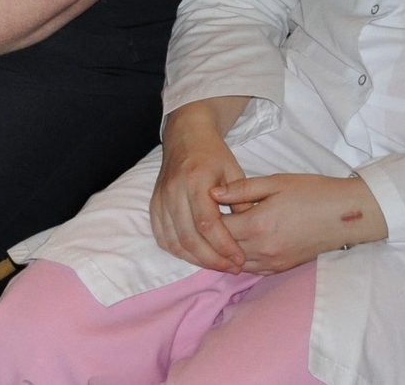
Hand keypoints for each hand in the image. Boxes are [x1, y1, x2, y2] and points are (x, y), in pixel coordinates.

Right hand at [151, 106, 250, 272]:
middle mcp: (174, 190)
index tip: (239, 259)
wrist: (187, 136)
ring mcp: (161, 198)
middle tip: (232, 267)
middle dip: (212, 260)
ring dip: (196, 260)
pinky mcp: (154, 205)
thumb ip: (241, 202)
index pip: (207, 223)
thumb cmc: (214, 154)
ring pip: (175, 242)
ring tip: (217, 265)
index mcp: (195, 179)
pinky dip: (179, 252)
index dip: (223, 246)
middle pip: (189, 238)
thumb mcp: (234, 171)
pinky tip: (196, 255)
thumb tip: (250, 233)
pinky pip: (163, 237)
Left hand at [209, 172, 387, 274]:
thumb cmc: (311, 192)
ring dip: (224, 251)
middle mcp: (263, 249)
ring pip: (236, 263)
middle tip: (202, 218)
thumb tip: (212, 193)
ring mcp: (273, 263)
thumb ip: (241, 189)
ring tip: (217, 233)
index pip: (219, 227)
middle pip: (224, 248)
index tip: (200, 202)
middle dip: (212, 236)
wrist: (344, 215)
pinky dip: (240, 259)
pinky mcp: (282, 269)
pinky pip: (252, 269)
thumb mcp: (275, 182)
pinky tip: (237, 246)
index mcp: (258, 224)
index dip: (207, 216)